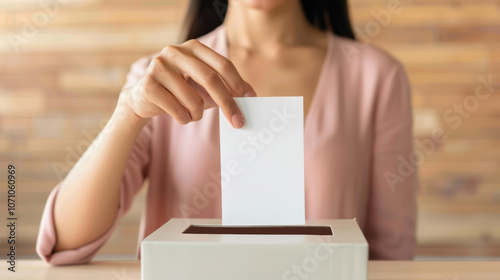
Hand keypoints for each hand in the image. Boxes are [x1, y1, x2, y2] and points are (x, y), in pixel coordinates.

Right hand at [120, 39, 255, 127]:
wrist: (144, 98)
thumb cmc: (181, 91)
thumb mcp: (205, 86)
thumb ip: (227, 86)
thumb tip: (251, 95)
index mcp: (193, 47)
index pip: (222, 64)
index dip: (238, 83)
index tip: (250, 100)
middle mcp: (175, 52)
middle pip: (210, 79)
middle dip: (227, 104)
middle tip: (238, 122)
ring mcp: (159, 67)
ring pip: (194, 100)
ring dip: (198, 115)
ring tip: (191, 113)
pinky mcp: (148, 85)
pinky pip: (178, 111)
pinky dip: (184, 119)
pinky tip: (178, 114)